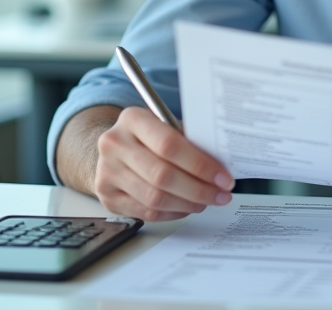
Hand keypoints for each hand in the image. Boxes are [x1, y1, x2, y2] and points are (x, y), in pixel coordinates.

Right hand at [93, 106, 234, 220]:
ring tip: (206, 202)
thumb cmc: (149, 136)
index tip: (224, 178)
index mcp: (132, 119)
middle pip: (162, 175)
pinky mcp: (107, 197)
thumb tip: (222, 166)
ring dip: (187, 204)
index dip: (200, 165)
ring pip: (155, 198)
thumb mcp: (167, 126)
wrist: (115, 148)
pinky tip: (186, 207)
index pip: (169, 145)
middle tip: (221, 195)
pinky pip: (146, 212)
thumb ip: (190, 141)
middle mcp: (114, 144)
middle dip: (198, 189)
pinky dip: (172, 213)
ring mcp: (107, 172)